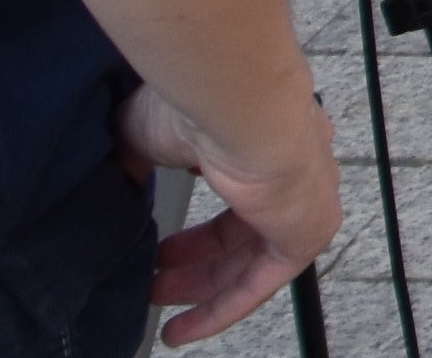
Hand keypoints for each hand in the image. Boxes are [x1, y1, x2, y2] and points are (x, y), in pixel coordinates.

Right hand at [119, 82, 339, 343]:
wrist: (239, 104)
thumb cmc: (200, 104)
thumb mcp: (148, 135)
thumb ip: (138, 161)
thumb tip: (122, 179)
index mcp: (262, 142)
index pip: (234, 195)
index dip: (194, 231)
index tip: (160, 251)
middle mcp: (292, 171)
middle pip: (241, 235)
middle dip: (193, 265)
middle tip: (154, 282)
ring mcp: (305, 201)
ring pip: (251, 261)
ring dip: (203, 290)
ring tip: (157, 302)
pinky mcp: (309, 232)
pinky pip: (263, 281)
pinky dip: (224, 306)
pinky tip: (185, 327)